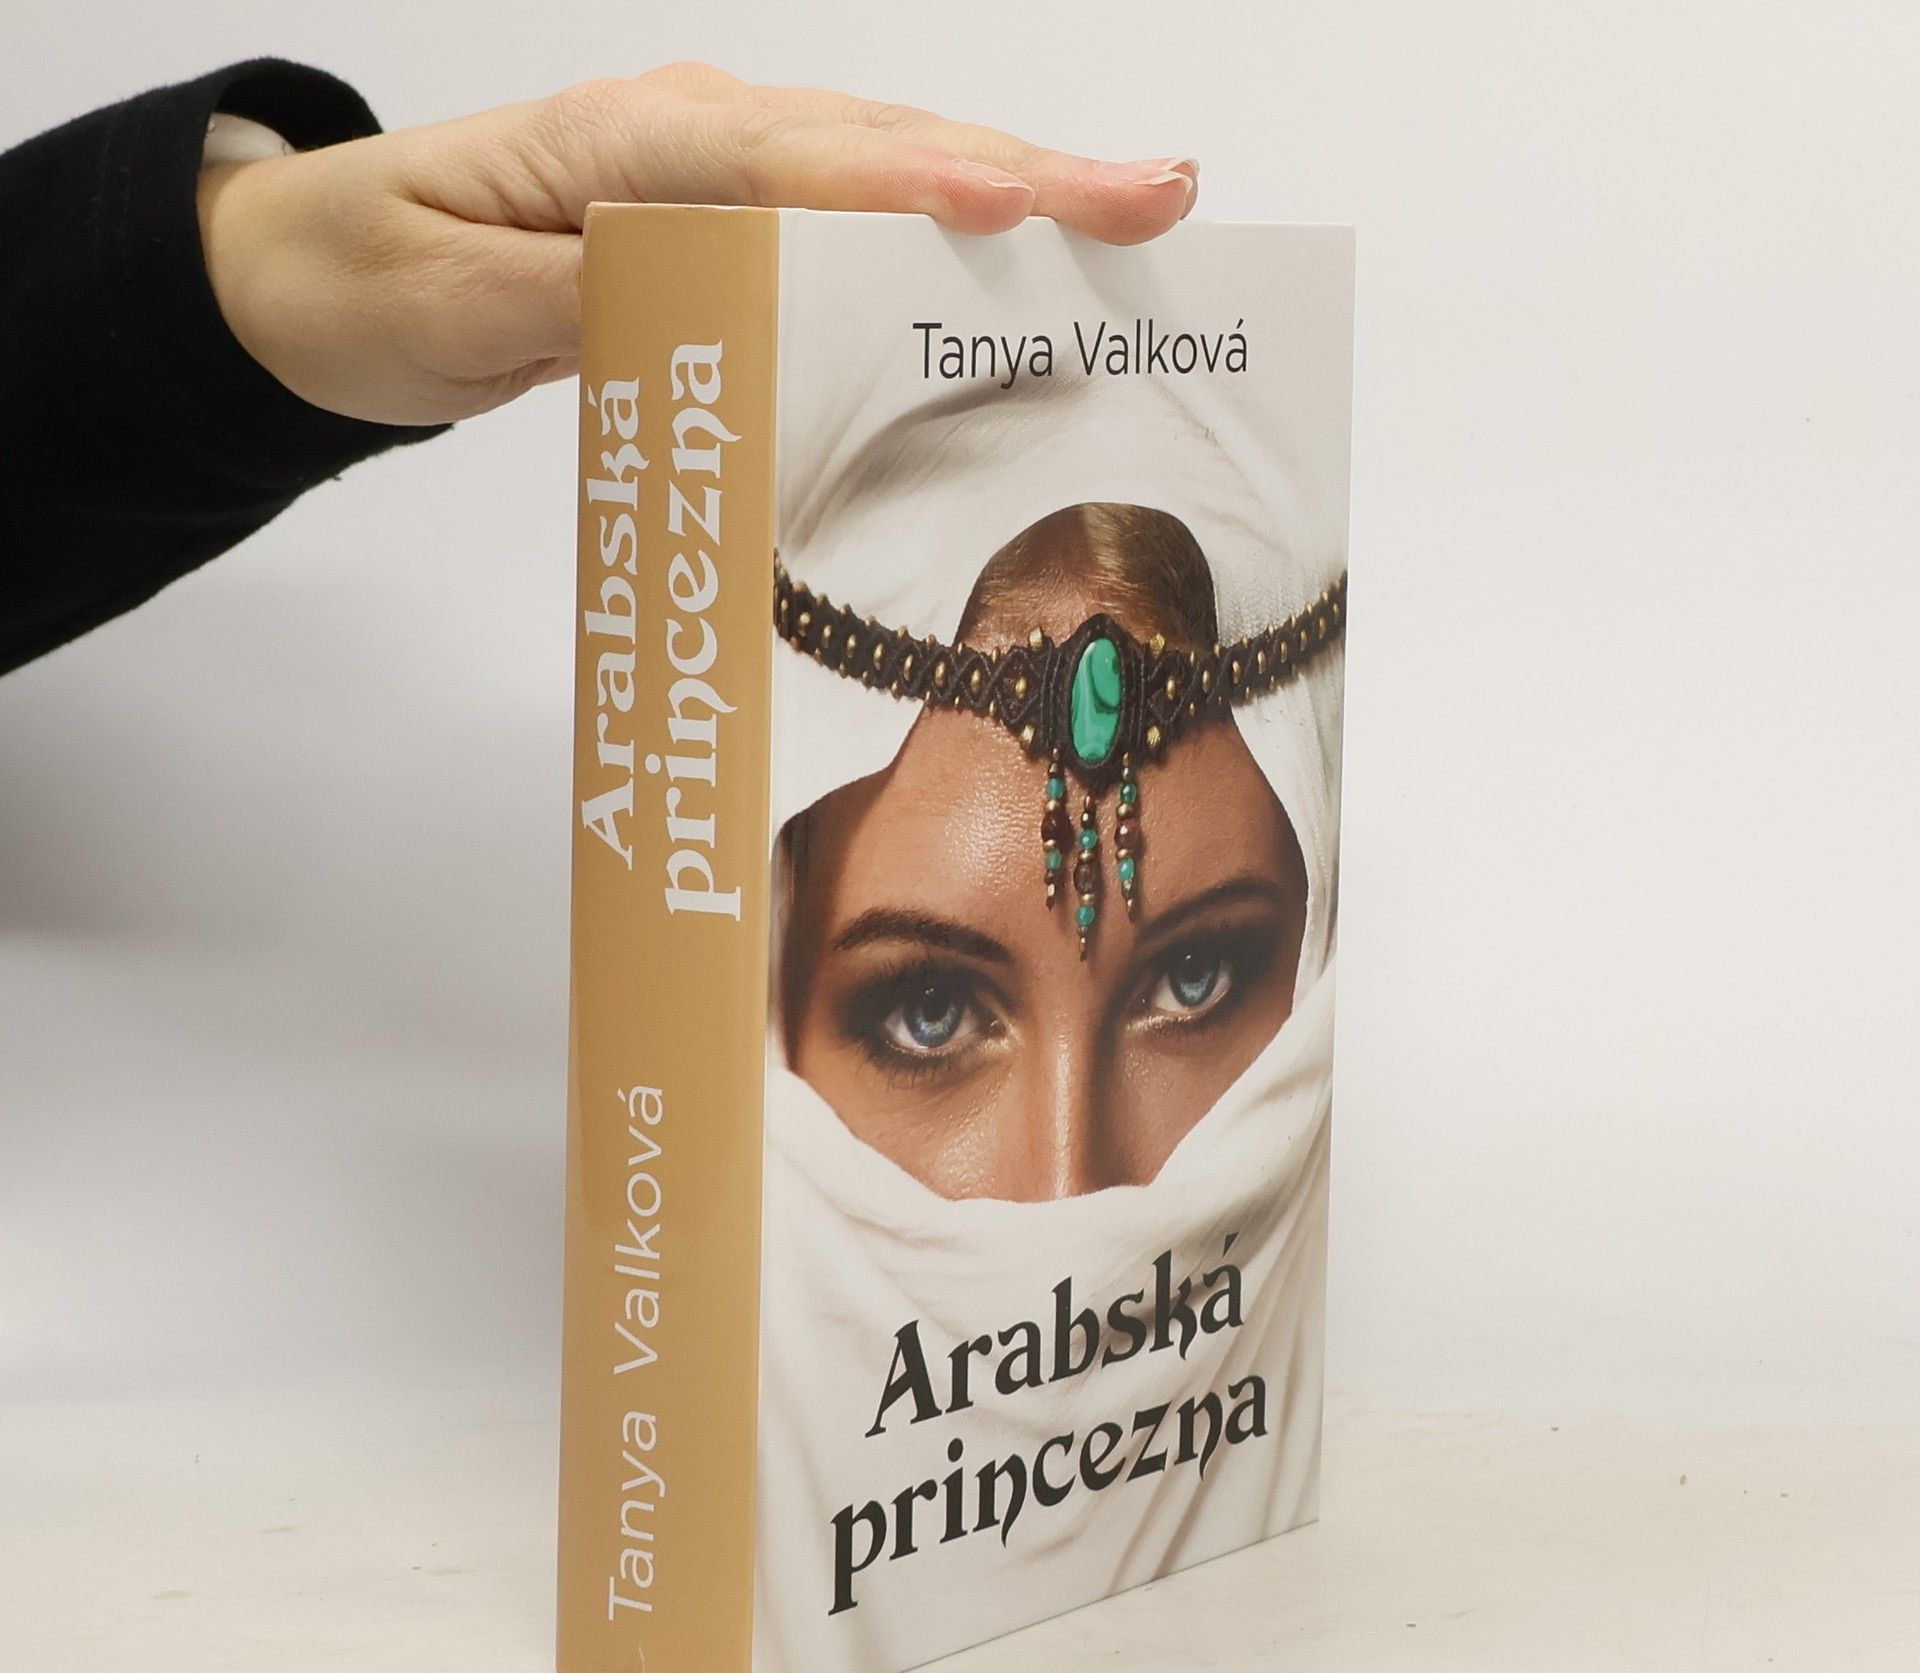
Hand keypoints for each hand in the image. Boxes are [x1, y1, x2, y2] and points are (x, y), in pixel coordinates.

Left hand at [196, 63, 1199, 427]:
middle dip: (1024, 175)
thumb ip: (580, 297)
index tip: (1012, 208)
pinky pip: (858, 225)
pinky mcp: (729, 223)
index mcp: (623, 148)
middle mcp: (691, 142)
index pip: (789, 166)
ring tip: (1140, 214)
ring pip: (888, 176)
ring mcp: (719, 175)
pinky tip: (1026, 257)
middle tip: (1159, 198)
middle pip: (879, 151)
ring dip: (1017, 196)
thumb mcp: (453, 304)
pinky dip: (951, 237)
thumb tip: (716, 300)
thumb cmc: (373, 280)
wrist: (320, 271)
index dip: (905, 188)